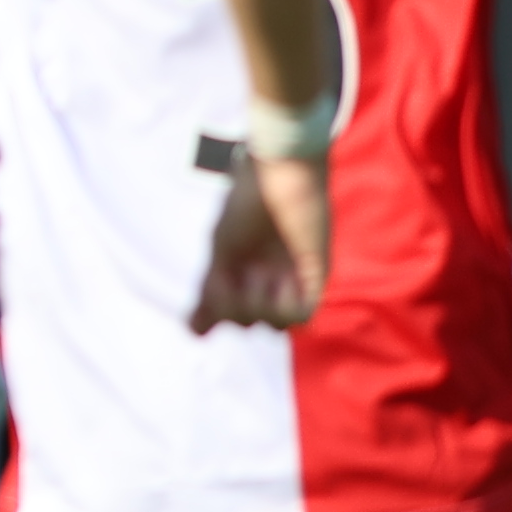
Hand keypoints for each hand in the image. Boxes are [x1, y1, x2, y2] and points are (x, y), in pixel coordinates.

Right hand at [192, 146, 329, 332]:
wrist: (281, 177)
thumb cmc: (246, 204)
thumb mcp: (221, 250)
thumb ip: (213, 292)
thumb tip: (197, 334)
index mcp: (236, 271)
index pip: (222, 313)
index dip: (208, 318)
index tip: (203, 310)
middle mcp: (262, 280)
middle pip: (244, 322)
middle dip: (232, 308)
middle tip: (232, 275)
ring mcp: (289, 280)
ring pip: (272, 325)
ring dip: (258, 307)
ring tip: (258, 277)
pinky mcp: (314, 277)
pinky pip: (299, 316)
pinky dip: (283, 307)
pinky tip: (279, 283)